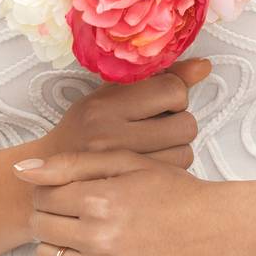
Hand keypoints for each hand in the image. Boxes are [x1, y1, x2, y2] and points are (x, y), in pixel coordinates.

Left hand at [12, 148, 243, 255]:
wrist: (219, 233)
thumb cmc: (174, 192)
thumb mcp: (127, 164)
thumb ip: (71, 165)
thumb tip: (20, 172)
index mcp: (99, 200)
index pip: (41, 197)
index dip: (54, 192)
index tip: (73, 192)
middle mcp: (98, 239)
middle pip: (41, 228)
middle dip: (54, 217)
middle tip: (82, 213)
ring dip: (62, 245)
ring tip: (92, 234)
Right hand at [40, 57, 210, 169]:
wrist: (51, 177)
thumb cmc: (85, 130)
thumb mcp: (111, 95)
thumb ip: (157, 78)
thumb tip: (204, 67)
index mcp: (105, 105)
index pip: (172, 90)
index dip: (175, 95)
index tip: (161, 102)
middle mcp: (110, 136)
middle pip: (185, 124)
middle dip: (179, 123)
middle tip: (159, 127)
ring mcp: (120, 167)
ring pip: (186, 151)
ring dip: (178, 148)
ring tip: (155, 147)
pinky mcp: (130, 189)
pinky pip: (177, 173)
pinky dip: (172, 167)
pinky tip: (153, 165)